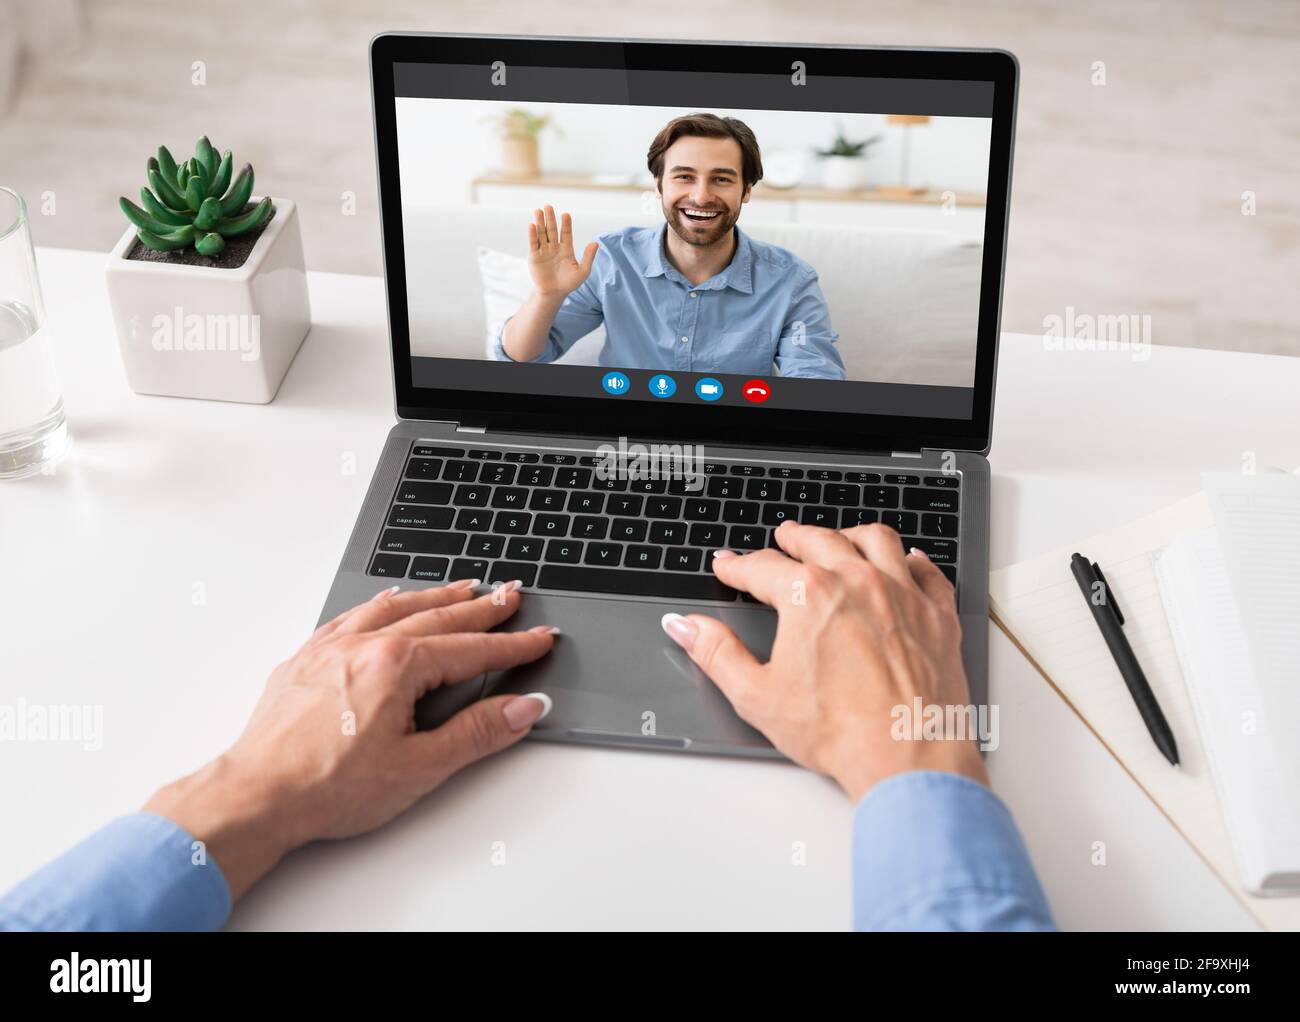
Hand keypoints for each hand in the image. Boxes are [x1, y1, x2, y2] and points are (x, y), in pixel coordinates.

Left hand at [143, 579, 557, 899]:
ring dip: (435, 597)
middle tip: (511, 596)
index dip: (512, 645)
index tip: (539, 638)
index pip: (471, 650)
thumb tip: (523, 707)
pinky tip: (389, 600)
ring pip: (395, 607)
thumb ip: (477, 732)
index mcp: (396, 665)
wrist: (254, 796)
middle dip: (481, 608)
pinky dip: (380, 603)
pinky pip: (351, 615)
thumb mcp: (419, 767)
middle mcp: (363, 644)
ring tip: (464, 588)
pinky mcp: (305, 660)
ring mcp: (331, 648)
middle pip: (438, 617)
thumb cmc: (326, 786)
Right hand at [527, 205, 597, 297]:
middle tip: (548, 206)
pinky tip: (532, 225)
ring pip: (541, 233)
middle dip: (550, 218)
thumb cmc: (569, 283)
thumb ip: (588, 257)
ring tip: (538, 210)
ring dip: (540, 222)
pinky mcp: (534, 256)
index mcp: (566, 248)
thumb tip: (596, 243)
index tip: (566, 215)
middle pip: (551, 229)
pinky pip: (533, 243)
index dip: (566, 224)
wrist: (553, 294)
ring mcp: (543, 250)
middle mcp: (554, 247)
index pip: (566, 233)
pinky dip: (532, 234)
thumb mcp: (582, 271)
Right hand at [662, 522, 987, 801]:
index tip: (728, 565)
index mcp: (809, 595)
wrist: (907, 756)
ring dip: (850, 535)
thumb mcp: (757, 695)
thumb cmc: (839, 732)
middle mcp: (857, 582)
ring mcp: (903, 594)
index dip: (738, 566)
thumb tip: (686, 627)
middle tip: (782, 538)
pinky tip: (906, 560)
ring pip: (876, 541)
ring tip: (839, 538)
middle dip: (794, 537)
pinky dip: (913, 559)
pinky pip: (926, 571)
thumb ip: (716, 653)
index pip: (762, 568)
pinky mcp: (938, 615)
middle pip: (819, 541)